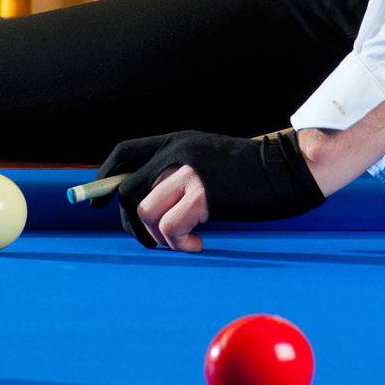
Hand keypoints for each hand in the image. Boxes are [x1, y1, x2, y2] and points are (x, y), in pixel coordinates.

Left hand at [96, 129, 324, 250]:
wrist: (289, 169)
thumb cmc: (253, 173)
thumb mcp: (209, 162)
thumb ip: (180, 172)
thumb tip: (145, 204)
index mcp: (178, 140)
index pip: (125, 153)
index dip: (104, 180)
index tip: (96, 203)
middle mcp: (178, 151)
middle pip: (128, 191)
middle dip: (131, 223)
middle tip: (152, 241)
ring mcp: (190, 171)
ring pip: (145, 212)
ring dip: (156, 237)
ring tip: (181, 242)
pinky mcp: (204, 193)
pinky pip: (170, 228)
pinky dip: (178, 243)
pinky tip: (198, 244)